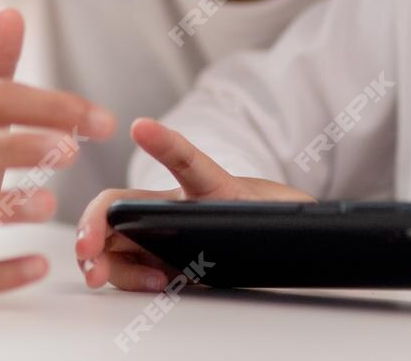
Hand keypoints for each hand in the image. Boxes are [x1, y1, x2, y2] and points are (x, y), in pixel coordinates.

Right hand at [73, 117, 310, 291]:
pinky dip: (123, 277)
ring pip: (116, 240)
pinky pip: (131, 266)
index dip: (167, 143)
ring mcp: (164, 232)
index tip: (142, 127)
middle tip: (89, 252)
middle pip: (120, 206)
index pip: (189, 161)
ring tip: (109, 277)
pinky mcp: (163, 258)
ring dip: (104, 260)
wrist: (278, 231)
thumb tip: (321, 221)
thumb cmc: (276, 216)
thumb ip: (295, 215)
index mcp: (212, 187)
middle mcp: (178, 207)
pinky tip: (132, 282)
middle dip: (93, 225)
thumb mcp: (288, 215)